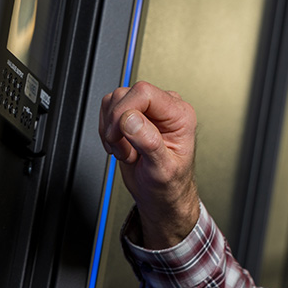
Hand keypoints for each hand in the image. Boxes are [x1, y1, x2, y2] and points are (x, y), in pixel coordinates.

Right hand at [99, 81, 199, 248]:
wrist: (162, 195)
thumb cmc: (170, 184)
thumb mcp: (162, 169)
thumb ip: (149, 142)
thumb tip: (131, 119)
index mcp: (180, 115)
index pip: (144, 92)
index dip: (124, 111)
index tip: (120, 134)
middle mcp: (165, 108)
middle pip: (126, 95)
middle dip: (116, 125)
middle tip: (126, 149)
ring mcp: (148, 111)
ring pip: (114, 101)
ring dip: (111, 130)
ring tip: (126, 150)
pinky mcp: (132, 117)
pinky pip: (108, 111)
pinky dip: (107, 131)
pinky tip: (121, 147)